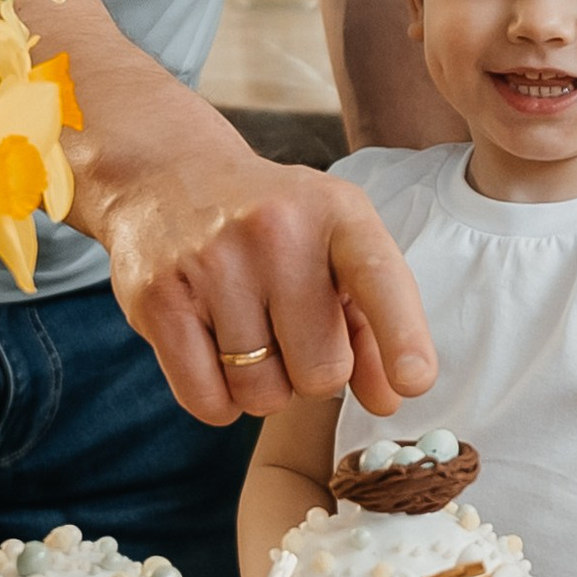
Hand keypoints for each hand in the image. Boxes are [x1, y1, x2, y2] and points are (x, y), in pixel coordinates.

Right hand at [75, 92, 435, 425]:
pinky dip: (219, 401)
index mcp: (338, 213)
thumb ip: (371, 323)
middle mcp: (276, 231)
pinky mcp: (160, 299)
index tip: (415, 381)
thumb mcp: (335, 246)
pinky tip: (215, 355)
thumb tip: (389, 400)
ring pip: (262, 394)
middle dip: (314, 375)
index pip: (379, 278)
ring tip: (251, 335)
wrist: (166, 174)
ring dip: (263, 387)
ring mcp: (213, 264)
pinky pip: (207, 401)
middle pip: (322, 370)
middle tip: (293, 335)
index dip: (402, 336)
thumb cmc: (273, 225)